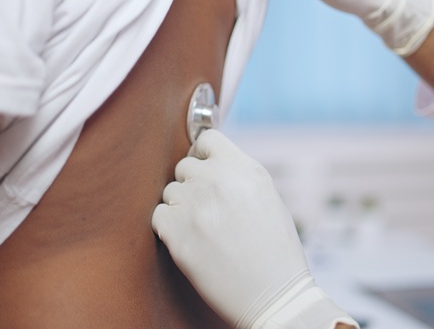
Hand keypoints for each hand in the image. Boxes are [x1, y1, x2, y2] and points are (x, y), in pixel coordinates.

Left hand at [152, 130, 357, 328]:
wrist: (274, 294)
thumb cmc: (275, 249)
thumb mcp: (267, 196)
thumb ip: (237, 174)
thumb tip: (209, 164)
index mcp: (244, 169)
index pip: (207, 139)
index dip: (203, 153)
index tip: (204, 167)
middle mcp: (217, 181)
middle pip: (184, 166)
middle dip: (192, 184)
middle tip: (207, 208)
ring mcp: (194, 207)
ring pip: (169, 192)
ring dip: (180, 206)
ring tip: (203, 229)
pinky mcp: (176, 234)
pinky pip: (158, 216)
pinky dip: (169, 227)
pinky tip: (191, 240)